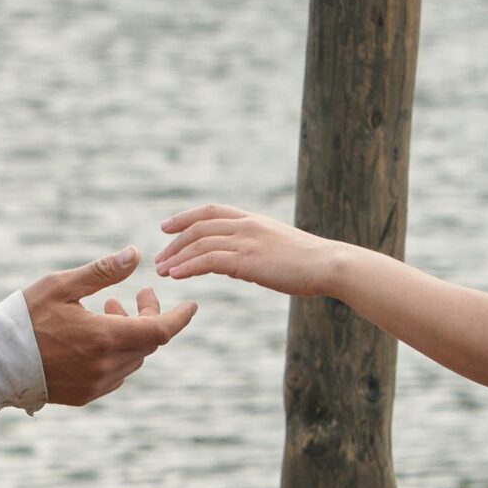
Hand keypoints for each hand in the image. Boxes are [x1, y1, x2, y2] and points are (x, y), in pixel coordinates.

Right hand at [23, 247, 197, 405]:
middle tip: (137, 295)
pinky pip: (116, 375)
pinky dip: (117, 355)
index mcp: (105, 338)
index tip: (192, 305)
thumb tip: (136, 254)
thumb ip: (102, 272)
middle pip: (148, 343)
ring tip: (109, 310)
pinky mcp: (85, 396)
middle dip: (149, 317)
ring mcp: (96, 385)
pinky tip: (97, 338)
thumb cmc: (24, 318)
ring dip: (131, 335)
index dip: (180, 317)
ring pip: (133, 359)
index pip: (161, 330)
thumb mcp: (62, 285)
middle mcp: (106, 366)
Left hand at [155, 205, 348, 295]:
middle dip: (175, 243)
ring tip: (162, 271)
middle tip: (159, 257)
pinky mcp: (247, 259)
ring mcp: (246, 240)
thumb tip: (233, 264)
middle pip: (198, 227)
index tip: (167, 227)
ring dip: (176, 257)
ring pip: (199, 244)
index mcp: (252, 219)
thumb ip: (252, 250)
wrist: (328, 265)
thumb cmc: (308, 263)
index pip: (210, 211)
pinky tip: (176, 276)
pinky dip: (187, 267)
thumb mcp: (276, 248)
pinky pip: (208, 260)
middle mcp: (246, 225)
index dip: (185, 217)